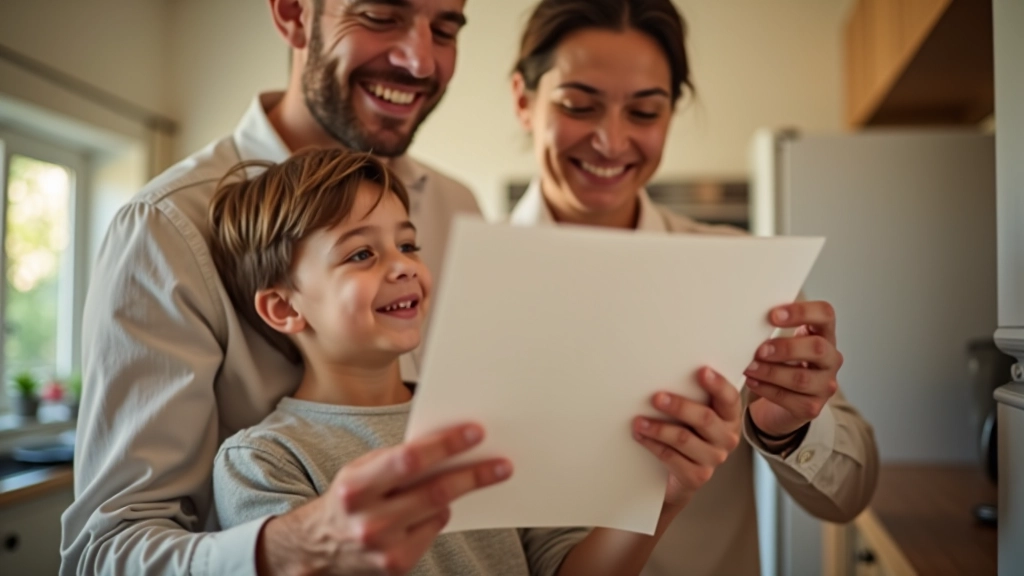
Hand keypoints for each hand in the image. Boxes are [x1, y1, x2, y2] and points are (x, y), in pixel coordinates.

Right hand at [257, 423, 511, 575]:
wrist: (318, 547)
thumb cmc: (349, 498)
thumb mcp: (362, 470)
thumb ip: (398, 460)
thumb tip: (449, 444)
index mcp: (356, 487)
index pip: (410, 460)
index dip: (446, 445)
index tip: (475, 432)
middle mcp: (369, 520)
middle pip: (435, 492)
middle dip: (474, 475)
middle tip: (502, 464)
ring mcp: (384, 547)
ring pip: (439, 511)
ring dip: (457, 493)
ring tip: (479, 476)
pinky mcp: (397, 566)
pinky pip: (433, 531)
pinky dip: (438, 516)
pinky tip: (434, 508)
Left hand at [632, 367, 741, 510]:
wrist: (681, 475)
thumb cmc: (689, 433)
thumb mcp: (695, 414)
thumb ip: (693, 396)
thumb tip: (667, 372)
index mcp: (730, 417)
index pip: (730, 398)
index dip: (718, 384)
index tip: (701, 371)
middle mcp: (727, 438)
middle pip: (705, 418)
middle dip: (679, 406)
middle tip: (657, 398)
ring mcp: (713, 459)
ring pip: (684, 439)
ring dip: (659, 428)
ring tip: (639, 420)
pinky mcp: (697, 476)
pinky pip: (671, 457)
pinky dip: (653, 445)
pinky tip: (641, 436)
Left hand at [743, 301, 843, 437]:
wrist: (786, 399)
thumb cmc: (782, 360)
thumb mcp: (783, 340)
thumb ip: (773, 328)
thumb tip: (744, 316)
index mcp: (824, 334)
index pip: (825, 314)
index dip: (802, 312)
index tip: (773, 315)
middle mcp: (831, 359)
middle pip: (817, 348)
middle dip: (785, 348)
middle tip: (760, 350)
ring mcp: (825, 385)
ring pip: (801, 378)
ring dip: (771, 372)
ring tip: (749, 367)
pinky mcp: (813, 407)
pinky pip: (790, 399)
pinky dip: (767, 389)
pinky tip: (752, 381)